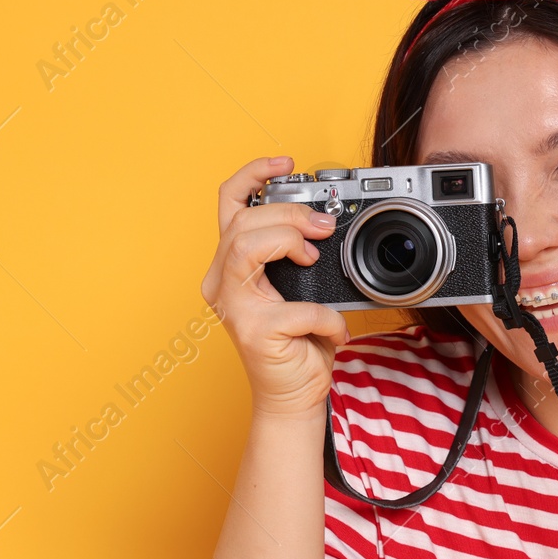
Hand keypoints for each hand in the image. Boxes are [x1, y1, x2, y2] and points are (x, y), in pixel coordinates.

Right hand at [202, 156, 350, 417]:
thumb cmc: (297, 342)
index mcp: (230, 266)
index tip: (284, 163)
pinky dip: (326, 315)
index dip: (252, 175)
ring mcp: (234, 309)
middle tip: (323, 227)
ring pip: (247, 246)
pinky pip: (297, 307)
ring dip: (290, 241)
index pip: (228, 205)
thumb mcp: (297, 287)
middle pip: (242, 222)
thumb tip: (324, 222)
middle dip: (289, 214)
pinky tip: (336, 328)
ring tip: (316, 258)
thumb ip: (296, 254)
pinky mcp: (255, 333)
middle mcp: (221, 283)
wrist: (294, 395)